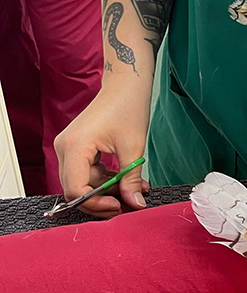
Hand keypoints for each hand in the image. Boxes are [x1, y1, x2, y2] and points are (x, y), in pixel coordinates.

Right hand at [54, 83, 150, 217]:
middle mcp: (65, 148)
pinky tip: (127, 181)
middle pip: (75, 189)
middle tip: (127, 204)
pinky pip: (87, 173)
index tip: (118, 205)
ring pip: (83, 183)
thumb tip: (135, 203)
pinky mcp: (77, 148)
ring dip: (108, 191)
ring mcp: (69, 148)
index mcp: (74, 147)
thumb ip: (131, 179)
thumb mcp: (133, 148)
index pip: (75, 189)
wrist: (125, 87)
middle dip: (101, 200)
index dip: (95, 203)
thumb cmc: (127, 108)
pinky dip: (106, 181)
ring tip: (135, 190)